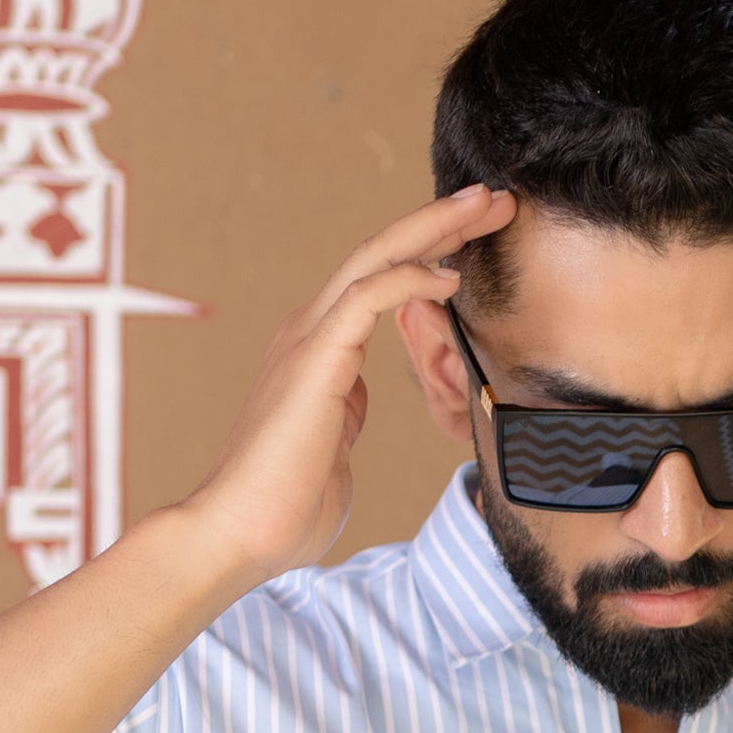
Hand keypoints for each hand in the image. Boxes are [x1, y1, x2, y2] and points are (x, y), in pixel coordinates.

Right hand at [180, 184, 515, 587]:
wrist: (240, 533)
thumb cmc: (285, 510)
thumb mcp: (331, 450)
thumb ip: (344, 419)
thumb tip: (353, 406)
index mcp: (318, 354)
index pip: (378, 285)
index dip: (427, 256)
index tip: (475, 242)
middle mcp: (310, 333)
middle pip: (382, 254)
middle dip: (440, 223)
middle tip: (493, 199)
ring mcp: (309, 340)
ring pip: (377, 258)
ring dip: (434, 229)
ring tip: (485, 205)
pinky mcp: (316, 357)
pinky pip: (368, 296)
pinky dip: (411, 278)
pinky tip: (449, 274)